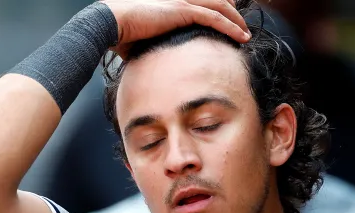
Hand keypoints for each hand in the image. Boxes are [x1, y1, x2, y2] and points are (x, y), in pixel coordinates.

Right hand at [100, 0, 250, 56]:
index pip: (200, 0)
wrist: (109, 23)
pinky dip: (231, 26)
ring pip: (220, 6)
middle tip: (241, 25)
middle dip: (231, 11)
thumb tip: (155, 64)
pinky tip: (242, 36)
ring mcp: (181, 0)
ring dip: (236, 19)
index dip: (216, 6)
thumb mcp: (141, 39)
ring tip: (245, 33)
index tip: (226, 18)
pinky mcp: (183, 10)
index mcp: (169, 0)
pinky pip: (215, 17)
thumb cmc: (119, 33)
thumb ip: (154, 45)